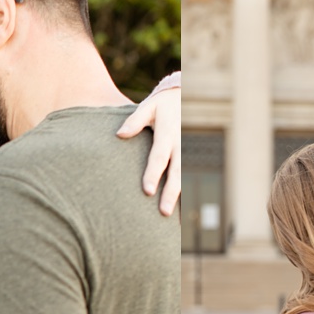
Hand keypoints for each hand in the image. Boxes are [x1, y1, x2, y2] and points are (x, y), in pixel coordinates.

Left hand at [117, 87, 179, 216]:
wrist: (190, 97)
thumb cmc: (163, 105)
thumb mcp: (149, 106)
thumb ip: (134, 121)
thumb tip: (119, 134)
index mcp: (168, 133)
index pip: (159, 157)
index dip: (153, 174)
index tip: (147, 191)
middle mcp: (181, 145)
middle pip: (176, 172)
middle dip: (170, 193)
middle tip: (164, 212)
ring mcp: (190, 152)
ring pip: (185, 178)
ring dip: (180, 197)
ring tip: (173, 217)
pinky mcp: (194, 157)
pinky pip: (190, 177)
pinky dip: (187, 194)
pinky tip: (182, 211)